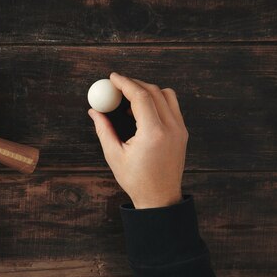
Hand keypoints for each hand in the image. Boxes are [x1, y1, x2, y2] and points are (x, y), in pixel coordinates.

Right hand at [88, 73, 187, 208]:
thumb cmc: (136, 180)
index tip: (112, 78)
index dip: (125, 83)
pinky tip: (142, 111)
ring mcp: (180, 129)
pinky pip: (171, 106)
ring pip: (166, 95)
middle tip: (117, 86)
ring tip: (129, 100)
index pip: (140, 96)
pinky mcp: (183, 133)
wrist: (160, 199)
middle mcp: (170, 128)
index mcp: (153, 133)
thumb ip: (104, 129)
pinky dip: (157, 101)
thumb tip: (94, 111)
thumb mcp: (114, 155)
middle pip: (154, 91)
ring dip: (148, 91)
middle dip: (134, 84)